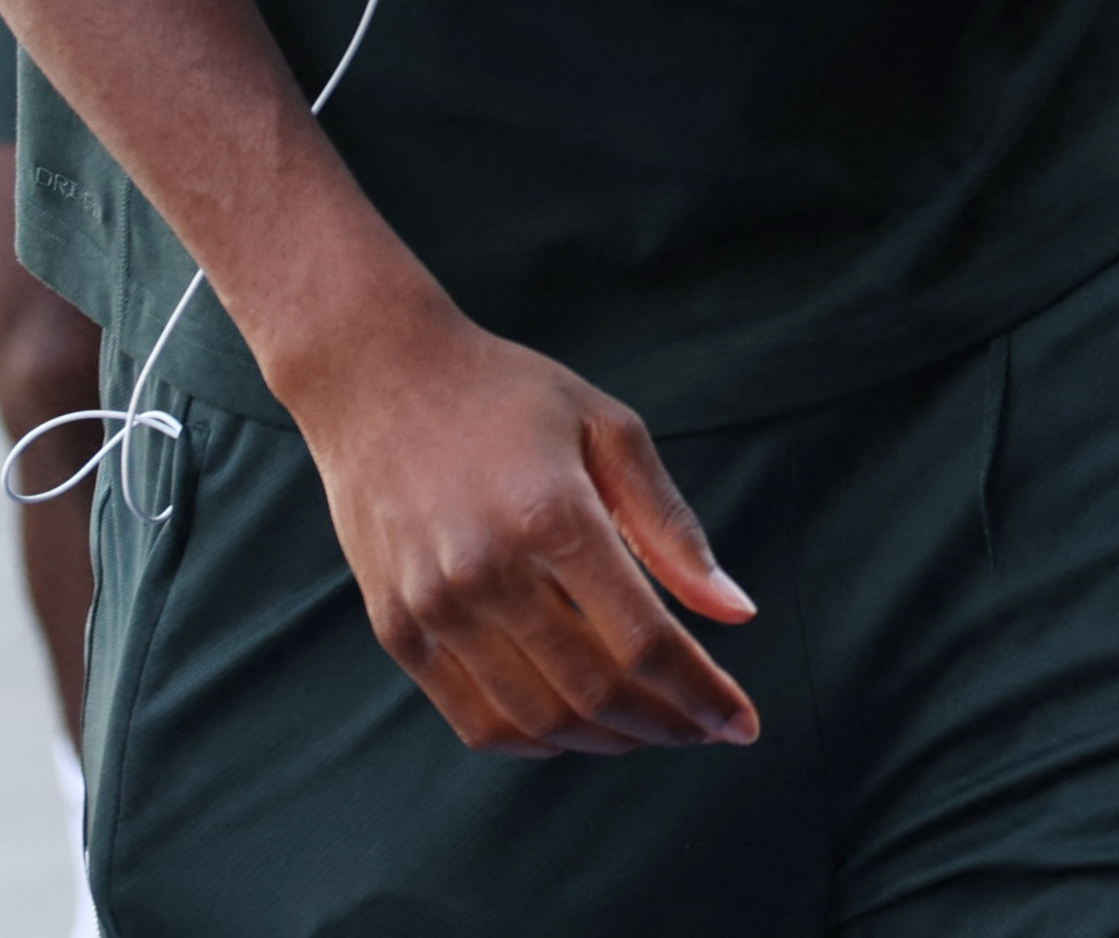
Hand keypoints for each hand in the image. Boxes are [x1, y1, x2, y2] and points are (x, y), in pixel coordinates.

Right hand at [280, 301, 760, 755]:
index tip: (742, 721)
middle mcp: (488, 571)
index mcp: (553, 515)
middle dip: (668, 726)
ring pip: (541, 720)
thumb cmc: (506, 396)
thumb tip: (736, 613)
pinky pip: (476, 721)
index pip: (645, 642)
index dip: (702, 694)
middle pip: (598, 692)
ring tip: (651, 729)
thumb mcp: (606, 428)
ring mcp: (434, 606)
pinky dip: (537, 742)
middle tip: (705, 729)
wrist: (376, 376)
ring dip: (610, 741)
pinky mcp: (397, 628)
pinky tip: (576, 728)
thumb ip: (670, 526)